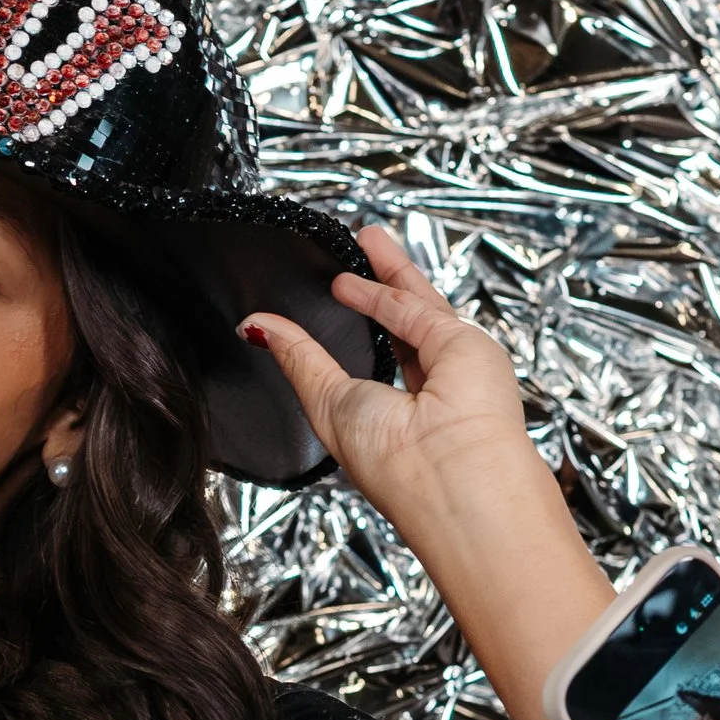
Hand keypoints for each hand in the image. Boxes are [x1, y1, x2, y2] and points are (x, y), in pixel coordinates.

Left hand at [244, 228, 541, 532]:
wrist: (449, 479)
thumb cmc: (395, 465)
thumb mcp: (327, 404)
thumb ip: (299, 358)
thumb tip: (256, 327)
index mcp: (399, 420)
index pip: (379, 364)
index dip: (359, 331)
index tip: (335, 301)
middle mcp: (431, 392)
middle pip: (404, 326)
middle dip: (381, 288)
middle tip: (357, 254)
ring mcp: (453, 365)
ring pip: (417, 306)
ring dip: (388, 271)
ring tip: (362, 240)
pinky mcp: (463, 344)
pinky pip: (415, 310)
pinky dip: (382, 291)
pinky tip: (350, 278)